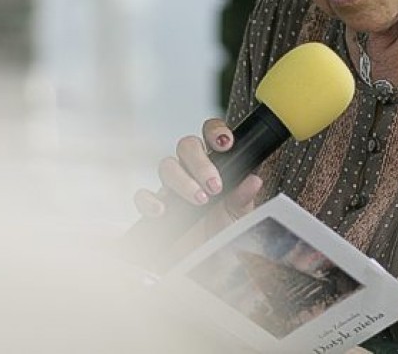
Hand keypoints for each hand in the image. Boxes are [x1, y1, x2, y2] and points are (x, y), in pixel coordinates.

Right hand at [130, 119, 262, 261]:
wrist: (207, 265)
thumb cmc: (223, 232)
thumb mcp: (239, 215)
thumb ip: (244, 197)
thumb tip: (253, 180)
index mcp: (216, 165)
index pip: (211, 135)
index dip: (216, 132)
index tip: (225, 143)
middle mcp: (193, 172)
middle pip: (187, 145)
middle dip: (200, 162)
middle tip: (215, 184)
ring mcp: (173, 187)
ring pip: (167, 165)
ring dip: (183, 180)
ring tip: (200, 199)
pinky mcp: (157, 207)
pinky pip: (143, 195)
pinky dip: (150, 200)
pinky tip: (163, 210)